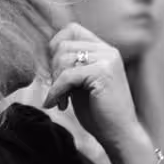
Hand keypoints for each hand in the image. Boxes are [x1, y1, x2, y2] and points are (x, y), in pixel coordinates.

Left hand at [41, 25, 140, 148]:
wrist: (119, 134)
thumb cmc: (98, 111)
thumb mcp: (80, 82)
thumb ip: (69, 64)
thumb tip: (43, 51)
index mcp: (103, 49)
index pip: (71, 29)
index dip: (55, 47)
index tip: (53, 71)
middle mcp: (107, 50)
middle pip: (63, 45)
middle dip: (53, 70)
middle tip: (57, 91)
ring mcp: (107, 60)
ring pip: (63, 59)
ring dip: (55, 83)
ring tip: (61, 100)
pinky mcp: (103, 73)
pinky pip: (67, 76)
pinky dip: (56, 91)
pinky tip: (57, 105)